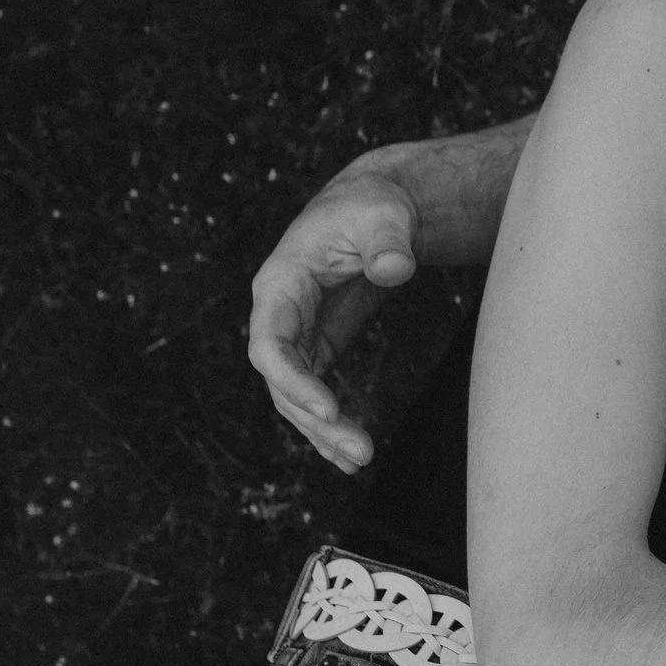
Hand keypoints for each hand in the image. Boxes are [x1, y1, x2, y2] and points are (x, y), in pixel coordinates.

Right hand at [247, 165, 420, 472]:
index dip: (292, 380)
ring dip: (323, 431)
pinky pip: (313, 392)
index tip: (326, 410)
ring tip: (359, 459)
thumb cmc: (374, 206)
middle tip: (359, 451)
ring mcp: (297, 332)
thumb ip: (387, 242)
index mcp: (281, 281)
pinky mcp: (318, 343)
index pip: (269, 342)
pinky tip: (350, 456)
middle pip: (282, 379)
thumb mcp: (383, 215)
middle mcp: (279, 312)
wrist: (376, 207)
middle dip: (315, 419)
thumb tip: (395, 268)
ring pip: (295, 394)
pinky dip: (328, 423)